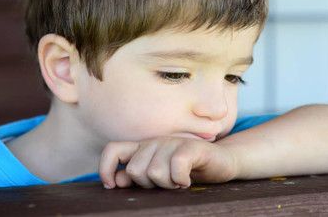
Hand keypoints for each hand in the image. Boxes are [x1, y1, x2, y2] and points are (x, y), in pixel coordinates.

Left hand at [99, 137, 237, 188]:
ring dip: (168, 184)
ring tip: (179, 181)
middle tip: (167, 183)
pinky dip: (181, 180)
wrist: (222, 162)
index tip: (112, 186)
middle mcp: (155, 142)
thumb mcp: (159, 174)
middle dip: (149, 185)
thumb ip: (138, 175)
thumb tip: (117, 180)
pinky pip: (176, 166)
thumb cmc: (188, 170)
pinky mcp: (191, 147)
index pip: (113, 150)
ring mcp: (173, 142)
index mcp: (144, 148)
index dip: (105, 168)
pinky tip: (187, 180)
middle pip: (135, 170)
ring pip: (155, 172)